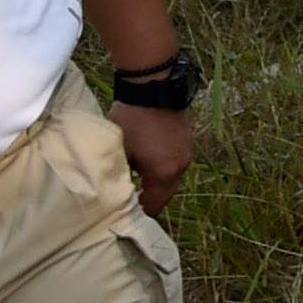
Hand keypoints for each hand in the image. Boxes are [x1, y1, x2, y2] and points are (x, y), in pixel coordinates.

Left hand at [113, 102, 192, 216]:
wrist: (154, 87)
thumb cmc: (132, 120)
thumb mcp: (118, 150)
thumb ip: (119, 174)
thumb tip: (115, 190)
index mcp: (164, 173)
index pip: (154, 204)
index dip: (140, 212)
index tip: (125, 215)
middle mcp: (181, 166)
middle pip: (166, 193)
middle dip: (150, 199)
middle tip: (131, 201)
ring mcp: (187, 152)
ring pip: (172, 177)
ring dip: (157, 182)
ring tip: (138, 180)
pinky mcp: (187, 140)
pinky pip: (175, 162)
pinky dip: (163, 167)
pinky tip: (148, 161)